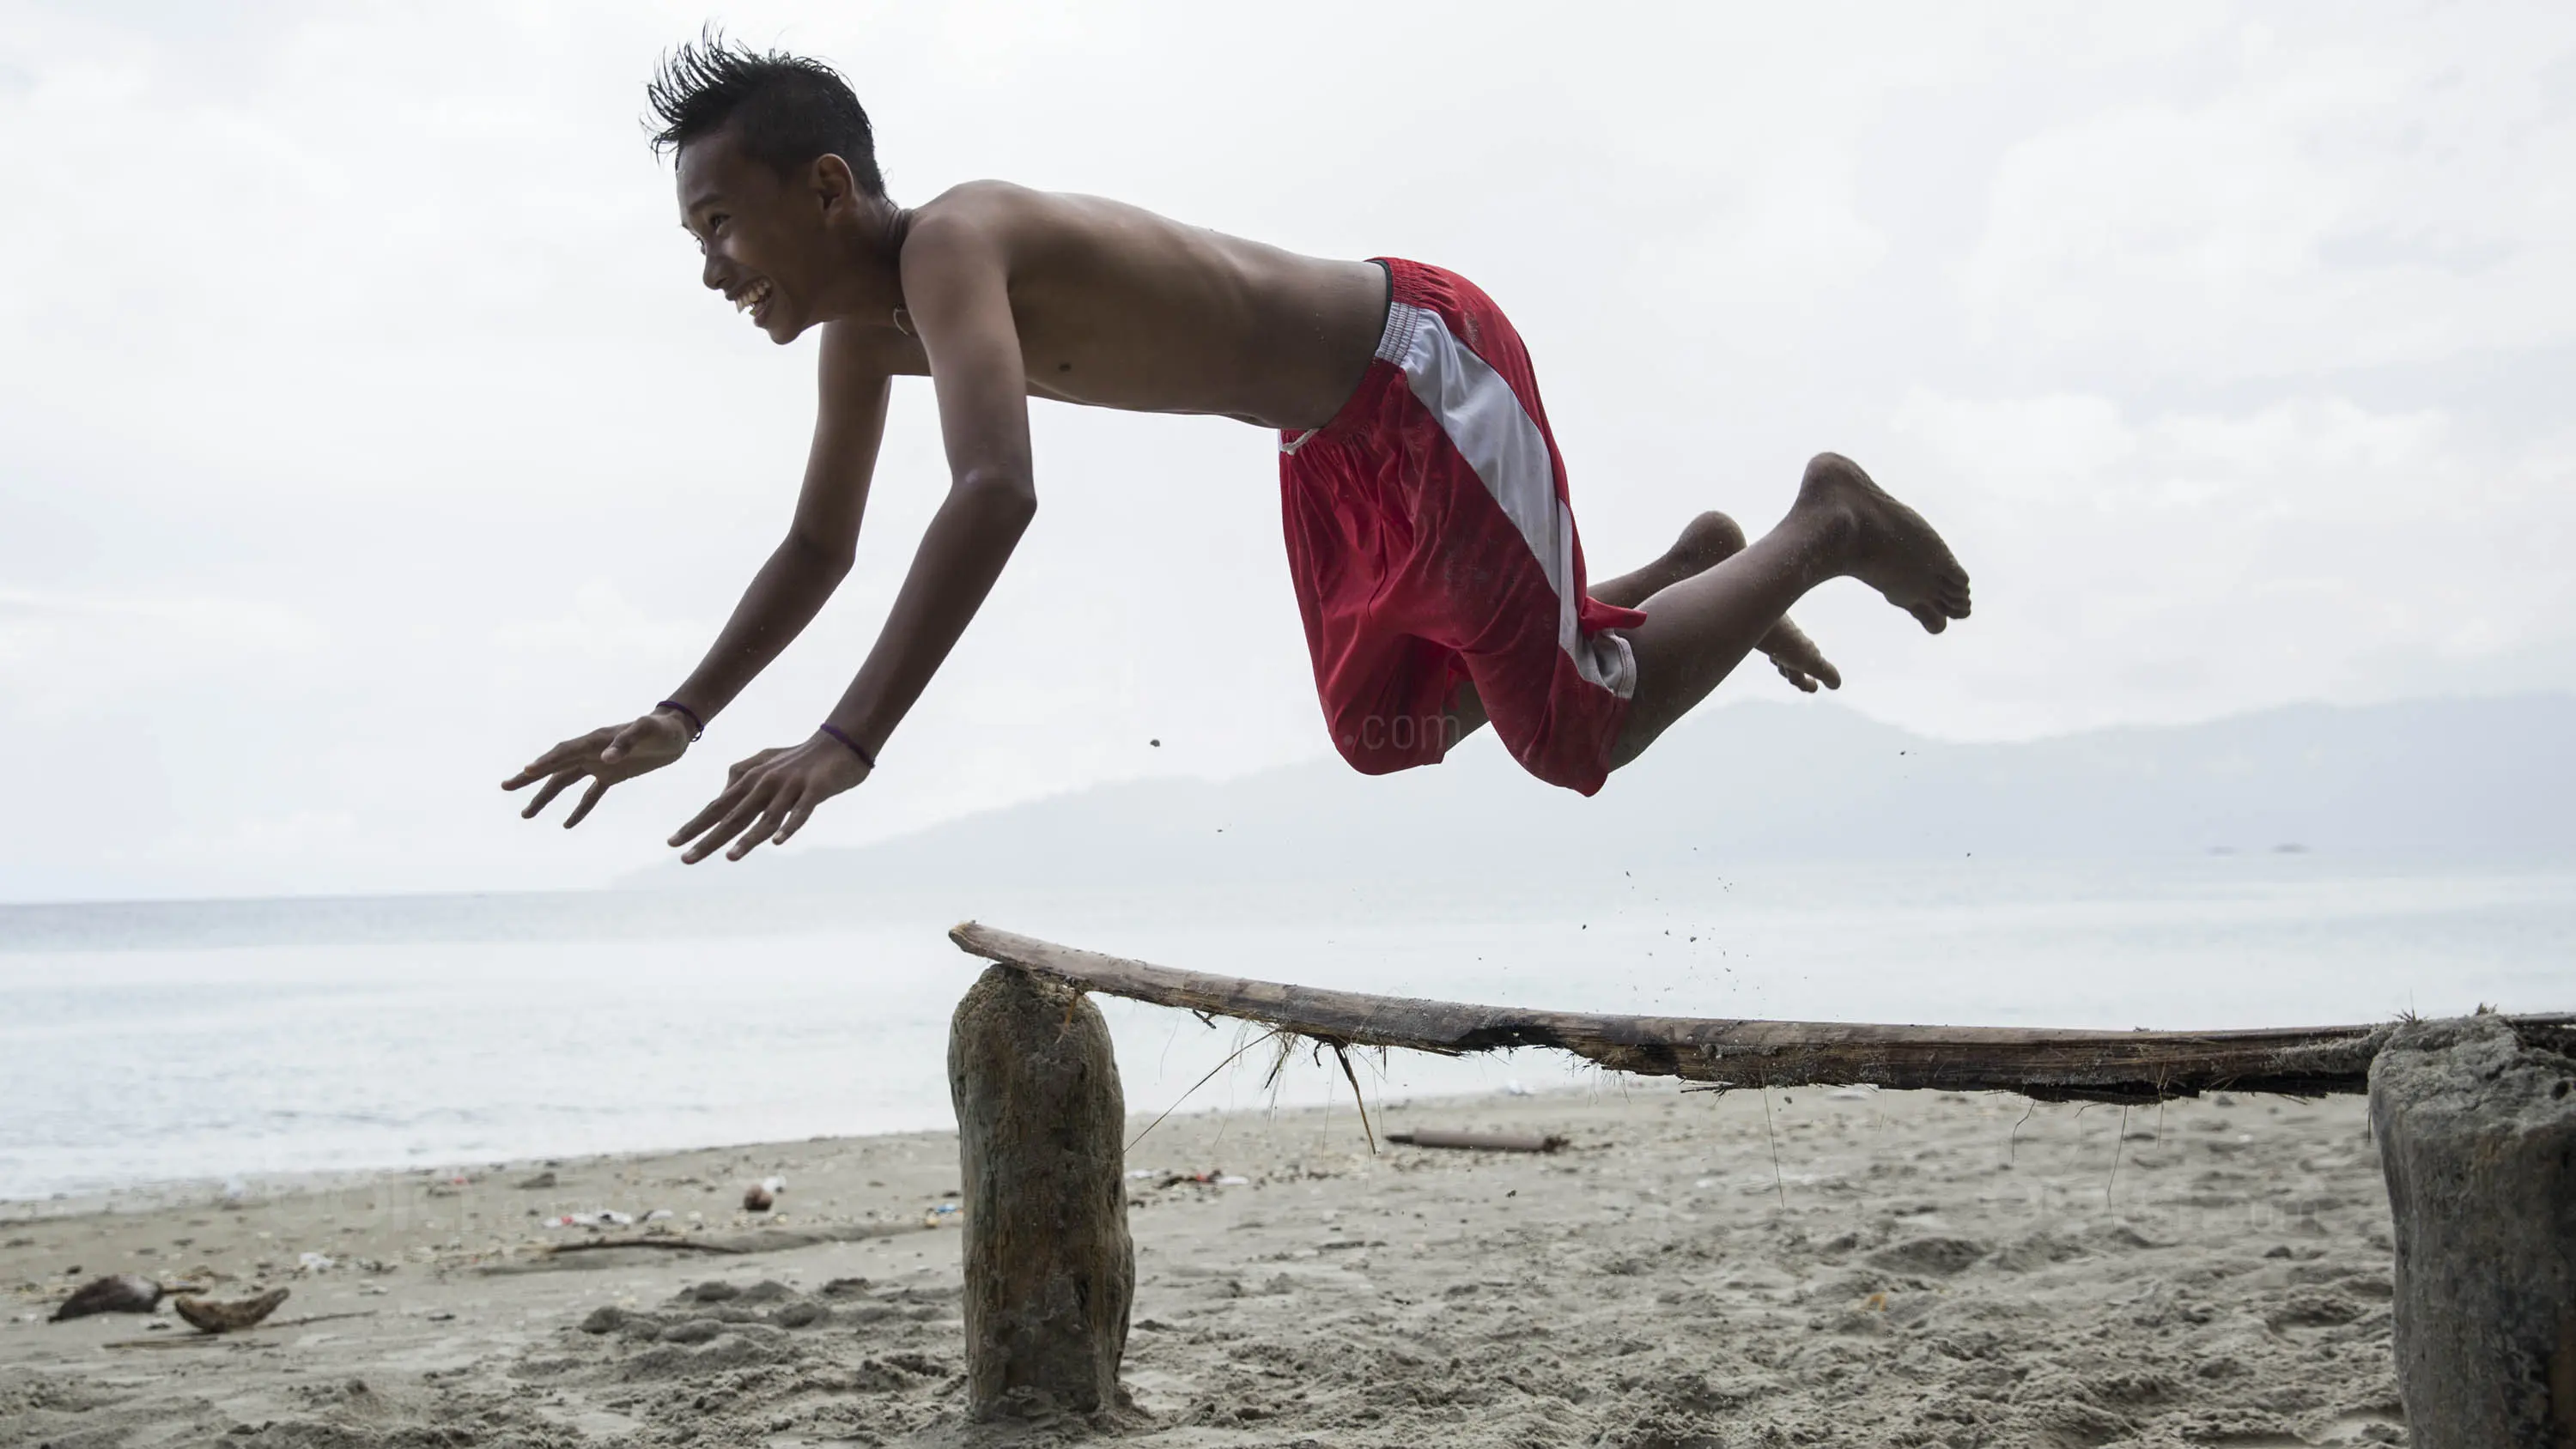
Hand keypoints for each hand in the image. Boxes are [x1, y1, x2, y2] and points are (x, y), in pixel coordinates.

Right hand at [501, 710, 692, 826]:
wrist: (676, 731)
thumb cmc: (661, 727)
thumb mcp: (647, 730)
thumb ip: (627, 742)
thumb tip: (606, 759)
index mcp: (596, 740)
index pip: (565, 752)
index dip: (546, 761)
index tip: (526, 771)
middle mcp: (591, 751)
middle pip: (555, 766)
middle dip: (530, 777)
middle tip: (505, 787)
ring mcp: (599, 764)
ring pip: (565, 782)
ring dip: (546, 796)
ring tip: (526, 814)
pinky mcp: (612, 776)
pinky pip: (590, 795)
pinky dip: (579, 809)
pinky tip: (566, 824)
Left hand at [668, 731, 870, 862]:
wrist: (840, 742)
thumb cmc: (801, 756)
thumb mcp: (766, 761)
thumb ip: (741, 773)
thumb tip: (721, 792)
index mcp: (751, 780)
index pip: (716, 806)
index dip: (694, 825)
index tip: (672, 843)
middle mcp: (765, 784)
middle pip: (733, 816)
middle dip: (708, 838)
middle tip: (686, 858)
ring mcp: (790, 787)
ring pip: (766, 818)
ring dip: (748, 839)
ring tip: (730, 857)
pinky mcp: (815, 789)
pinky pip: (801, 811)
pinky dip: (790, 826)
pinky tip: (780, 843)